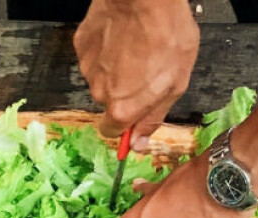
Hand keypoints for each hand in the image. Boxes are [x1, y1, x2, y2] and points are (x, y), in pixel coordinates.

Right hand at [74, 0, 198, 150]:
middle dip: (124, 91)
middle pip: (109, 102)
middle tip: (146, 70)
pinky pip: (94, 55)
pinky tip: (123, 36)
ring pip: (101, 77)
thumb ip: (154, 117)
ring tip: (137, 48)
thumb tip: (139, 142)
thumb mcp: (175, 84)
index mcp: (122, 108)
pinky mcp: (82, 44)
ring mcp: (88, 67)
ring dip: (116, 69)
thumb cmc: (166, 34)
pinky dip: (107, 49)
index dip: (125, 123)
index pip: (112, 131)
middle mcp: (99, 92)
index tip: (135, 114)